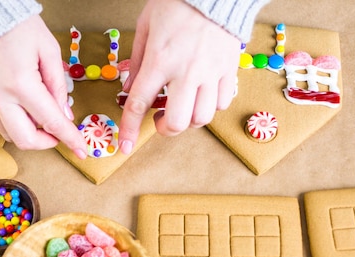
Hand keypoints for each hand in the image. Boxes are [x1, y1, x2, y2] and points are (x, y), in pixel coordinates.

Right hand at [0, 15, 86, 158]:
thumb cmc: (19, 26)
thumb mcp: (49, 50)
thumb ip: (58, 86)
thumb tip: (65, 115)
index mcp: (21, 83)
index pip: (50, 121)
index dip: (69, 138)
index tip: (81, 150)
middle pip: (24, 140)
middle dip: (46, 143)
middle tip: (58, 134)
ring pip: (8, 134)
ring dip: (29, 133)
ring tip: (40, 117)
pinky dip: (14, 120)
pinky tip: (23, 107)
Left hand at [119, 0, 241, 154]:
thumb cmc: (176, 4)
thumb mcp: (145, 26)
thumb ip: (137, 60)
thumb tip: (131, 88)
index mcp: (159, 59)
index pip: (139, 103)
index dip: (129, 129)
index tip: (125, 145)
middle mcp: (186, 71)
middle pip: (178, 122)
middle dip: (165, 130)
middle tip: (160, 121)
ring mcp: (211, 72)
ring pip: (201, 118)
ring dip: (188, 120)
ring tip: (181, 108)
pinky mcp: (229, 70)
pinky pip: (221, 103)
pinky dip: (210, 107)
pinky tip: (202, 96)